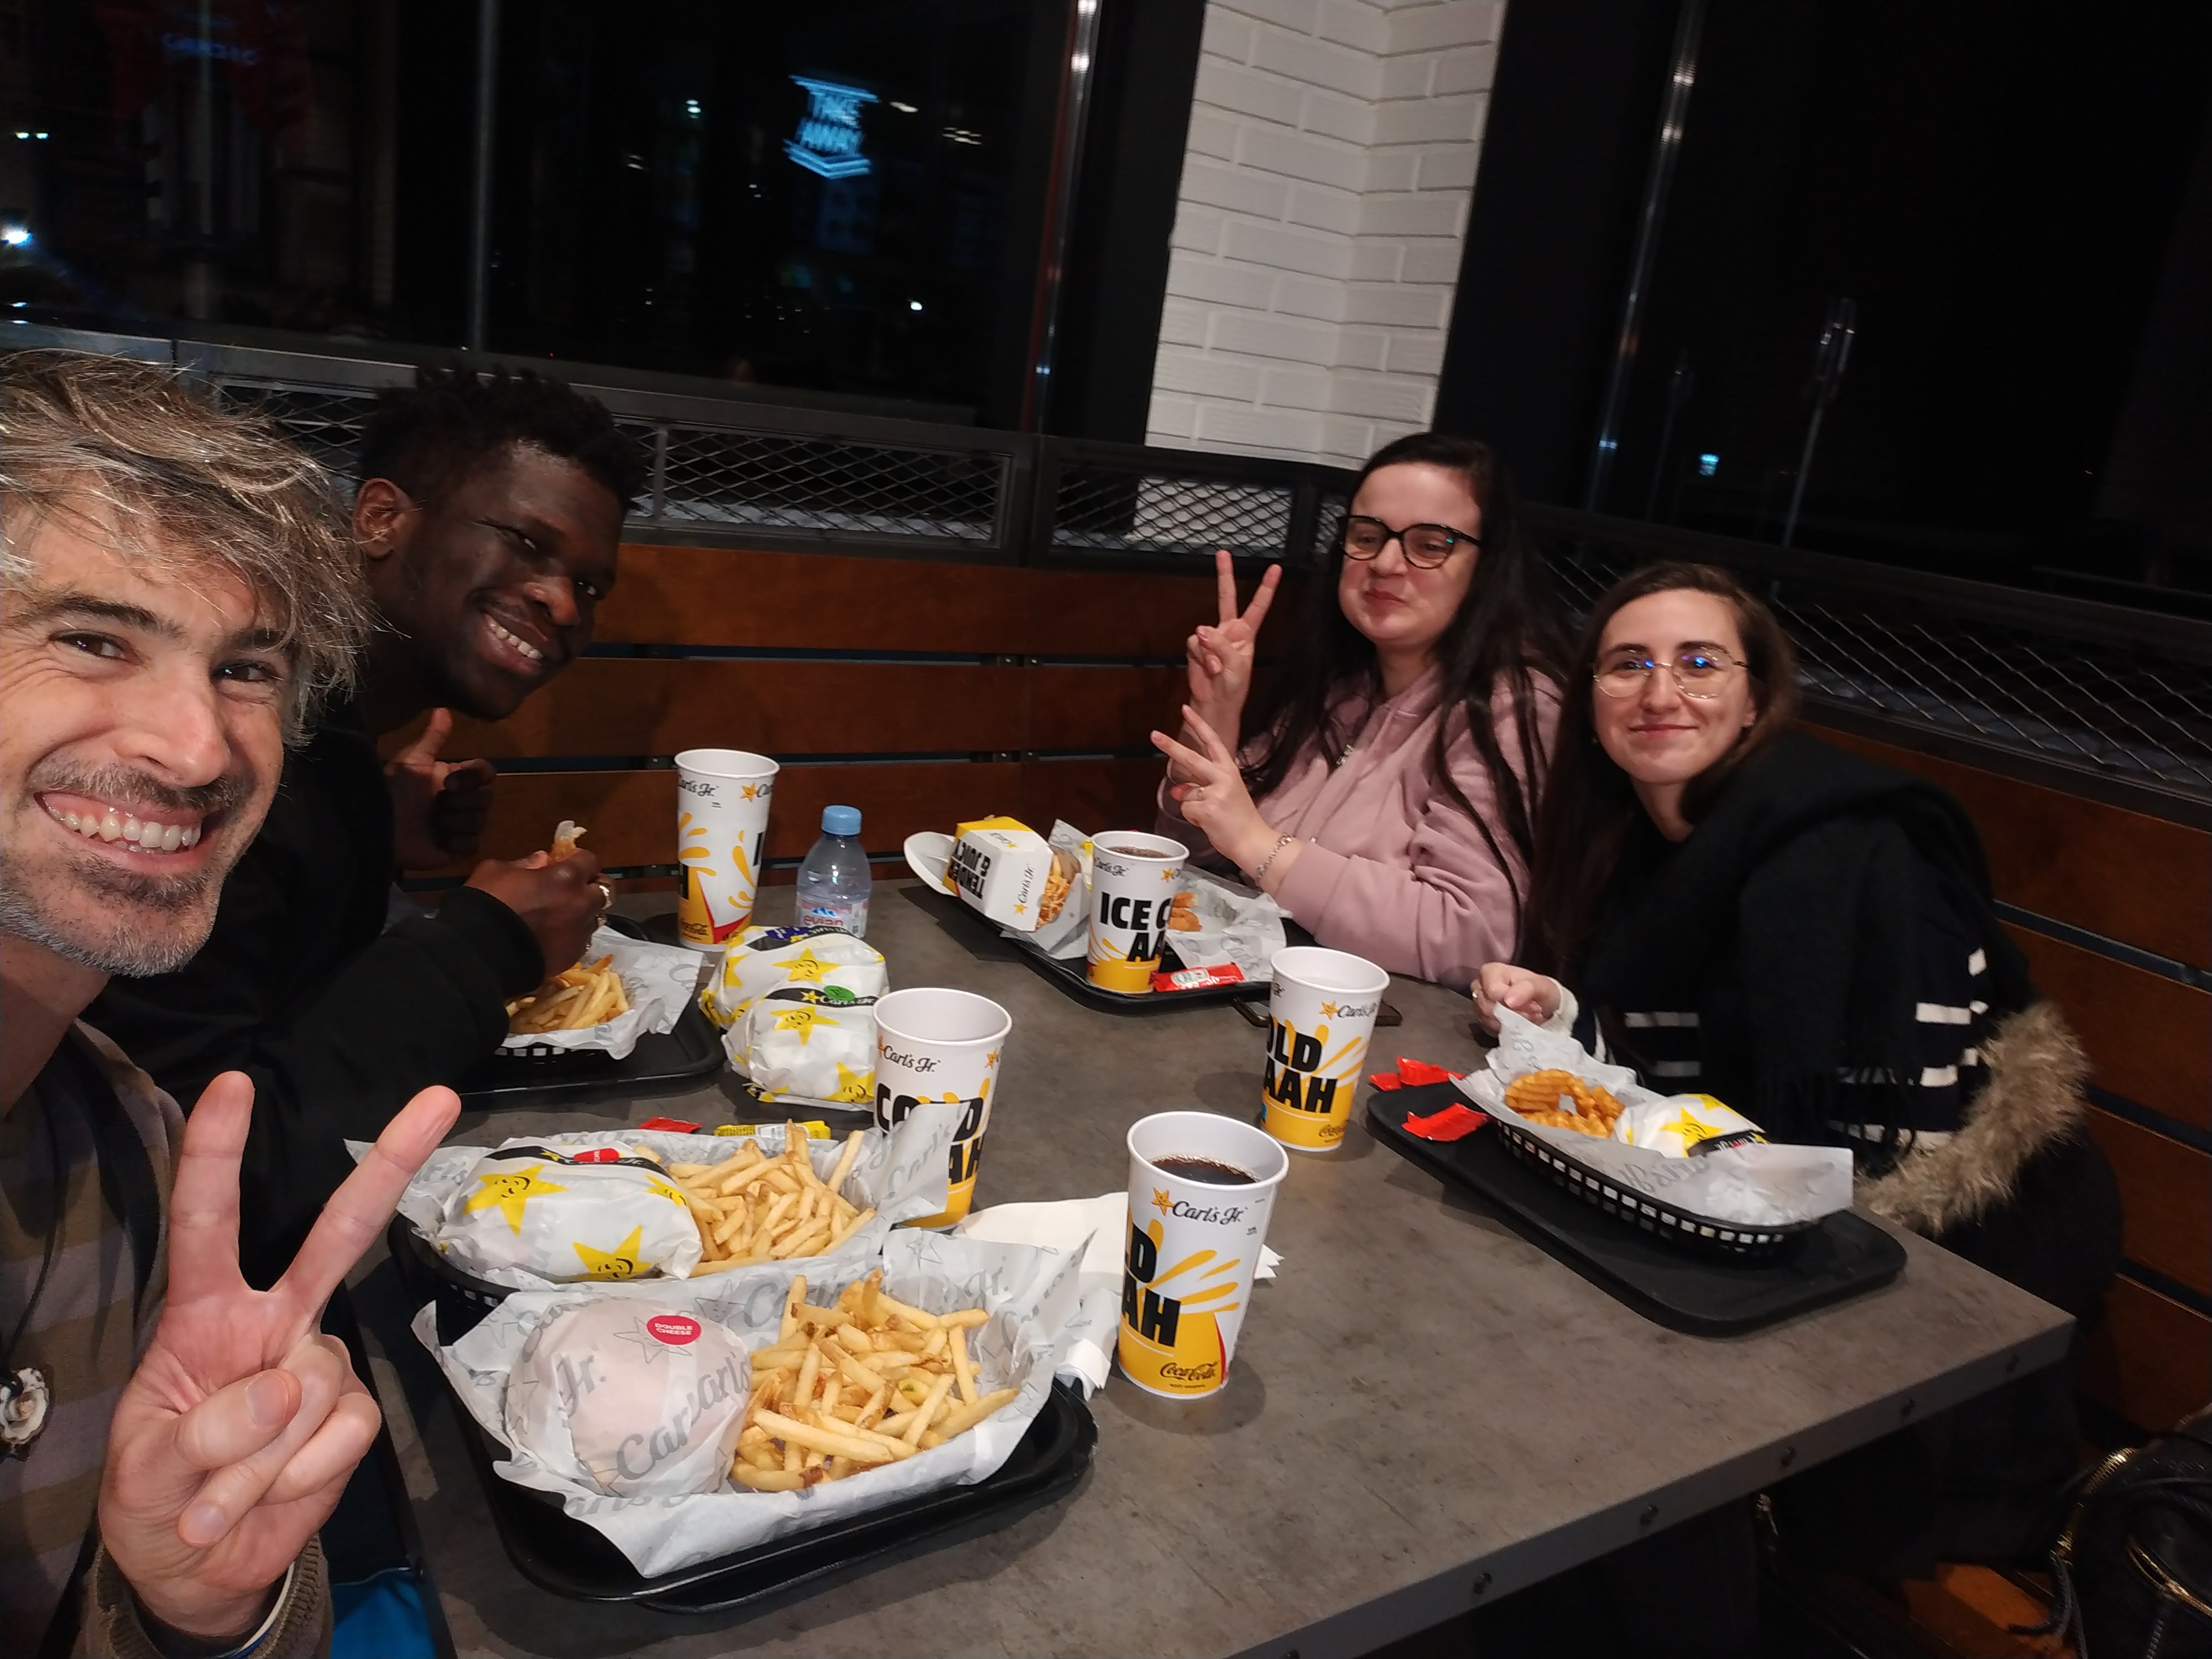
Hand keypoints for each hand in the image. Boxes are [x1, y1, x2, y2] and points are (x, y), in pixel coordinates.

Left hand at [98, 1075, 459, 1640]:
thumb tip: (287, 1384)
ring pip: (313, 1385)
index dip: (217, 1156)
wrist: (206, 1566)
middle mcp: (275, 1321)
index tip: (233, 1086)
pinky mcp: (354, 1415)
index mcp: (206, 1315)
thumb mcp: (145, 1470)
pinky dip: (296, 1479)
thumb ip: (204, 1429)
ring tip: (222, 1500)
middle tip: (441, 1097)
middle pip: (337, 1235)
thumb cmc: (158, 1498)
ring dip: (261, 1460)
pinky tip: (270, 1496)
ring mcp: (320, 1366)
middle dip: (389, 1163)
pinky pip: (340, 1434)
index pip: (209, 1224)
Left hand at [385, 708, 495, 869]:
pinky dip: (458, 842)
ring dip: (457, 822)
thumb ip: (433, 738)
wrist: (378, 825)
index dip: (475, 777)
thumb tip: (443, 709)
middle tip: (439, 806)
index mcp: (454, 779)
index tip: (450, 783)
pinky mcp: (455, 850)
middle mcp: (460, 802)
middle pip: (486, 799)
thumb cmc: (394, 790)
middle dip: (463, 802)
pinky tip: (439, 839)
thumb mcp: (412, 761)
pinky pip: (473, 845)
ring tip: (434, 824)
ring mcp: (459, 827)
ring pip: (480, 822)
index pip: (486, 772)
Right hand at [464, 846, 607, 975]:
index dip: (581, 860)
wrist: (481, 953)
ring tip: (564, 915)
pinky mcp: (573, 955)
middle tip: (574, 888)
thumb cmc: (487, 904)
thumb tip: (542, 859)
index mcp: (566, 877)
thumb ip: (525, 863)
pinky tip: (556, 936)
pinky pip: (582, 940)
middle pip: (604, 890)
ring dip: (584, 912)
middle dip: (592, 886)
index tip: (569, 861)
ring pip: (595, 917)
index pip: (591, 860)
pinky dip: (574, 935)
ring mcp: (580, 932)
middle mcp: (581, 903)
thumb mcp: (497, 872)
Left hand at [1152, 706, 1297, 885]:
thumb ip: (1199, 789)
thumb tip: (1176, 790)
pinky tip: (1209, 824)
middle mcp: (1223, 777)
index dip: (1199, 725)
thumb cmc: (1239, 820)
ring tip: (1212, 817)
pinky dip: (1193, 819)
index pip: (1213, 742)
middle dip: (1171, 746)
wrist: (1253, 841)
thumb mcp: (1223, 797)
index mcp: (1229, 770)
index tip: (1185, 709)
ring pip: (1185, 793)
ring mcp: (1215, 792)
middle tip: (1153, 735)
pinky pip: (1186, 810)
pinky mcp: (1207, 808)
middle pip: (1191, 758)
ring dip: (1192, 808)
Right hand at [1183, 550, 1279, 745]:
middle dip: (1224, 575)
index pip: (1258, 607)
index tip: (1276, 568)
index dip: (1266, 588)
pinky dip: (1199, 657)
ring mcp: (1210, 638)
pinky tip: (1207, 670)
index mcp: (1246, 634)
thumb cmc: (1234, 687)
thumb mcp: (1235, 666)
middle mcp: (1228, 631)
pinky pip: (1193, 644)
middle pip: (1226, 598)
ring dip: (1208, 652)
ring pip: (1203, 631)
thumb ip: (1221, 645)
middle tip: (1223, 552)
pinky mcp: (1195, 647)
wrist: (1215, 704)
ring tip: (1216, 670)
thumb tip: (1200, 629)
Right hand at [1474, 963, 1562, 1033]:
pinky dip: (1507, 1029)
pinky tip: (1519, 1023)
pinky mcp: (1483, 1020)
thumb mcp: (1541, 986)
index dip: (1512, 1002)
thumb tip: (1508, 1001)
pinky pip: (1489, 1029)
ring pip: (1488, 1019)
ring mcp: (1479, 1004)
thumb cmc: (1540, 990)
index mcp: (1491, 971)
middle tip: (1533, 1013)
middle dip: (1513, 1013)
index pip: (1493, 991)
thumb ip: (1525, 989)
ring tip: (1529, 1017)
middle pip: (1487, 1006)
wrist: (1542, 1003)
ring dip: (1511, 1022)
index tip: (1533, 1006)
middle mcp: (1480, 986)